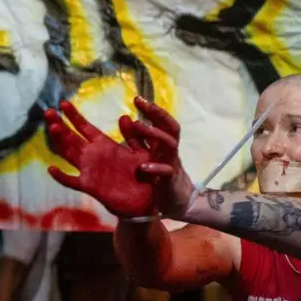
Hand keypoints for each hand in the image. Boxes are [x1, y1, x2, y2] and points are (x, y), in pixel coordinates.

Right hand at [44, 101, 158, 218]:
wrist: (147, 200)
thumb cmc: (145, 174)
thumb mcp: (141, 152)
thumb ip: (133, 136)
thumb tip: (125, 116)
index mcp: (105, 145)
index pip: (85, 127)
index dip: (74, 116)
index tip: (63, 103)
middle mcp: (93, 156)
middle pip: (71, 137)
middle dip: (60, 124)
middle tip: (48, 111)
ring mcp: (89, 170)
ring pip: (69, 153)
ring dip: (59, 142)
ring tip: (52, 128)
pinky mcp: (90, 186)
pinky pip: (72, 181)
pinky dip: (62, 177)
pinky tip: (52, 169)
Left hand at [119, 96, 197, 219]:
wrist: (176, 201)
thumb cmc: (159, 176)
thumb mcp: (145, 155)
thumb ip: (135, 138)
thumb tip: (125, 117)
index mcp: (163, 144)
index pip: (162, 122)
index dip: (152, 109)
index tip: (137, 99)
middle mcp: (169, 150)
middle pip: (170, 127)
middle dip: (157, 114)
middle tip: (141, 104)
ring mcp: (171, 164)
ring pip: (170, 144)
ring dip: (155, 134)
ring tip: (139, 126)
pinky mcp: (169, 181)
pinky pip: (165, 172)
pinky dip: (155, 168)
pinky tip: (143, 167)